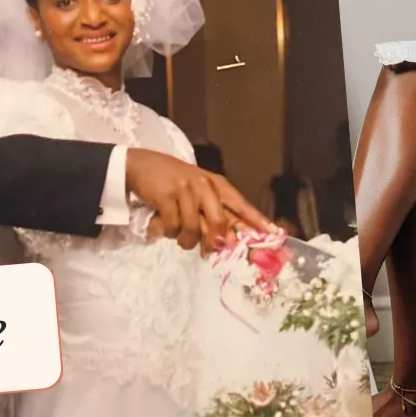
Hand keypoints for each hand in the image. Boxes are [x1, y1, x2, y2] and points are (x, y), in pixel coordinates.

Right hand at [124, 149, 265, 253]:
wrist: (142, 165)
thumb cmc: (173, 181)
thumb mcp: (198, 192)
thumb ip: (212, 213)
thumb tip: (226, 243)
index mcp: (216, 184)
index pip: (241, 204)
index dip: (257, 220)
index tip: (273, 233)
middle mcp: (205, 185)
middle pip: (220, 222)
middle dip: (213, 241)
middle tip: (207, 251)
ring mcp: (186, 189)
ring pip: (194, 229)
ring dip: (185, 241)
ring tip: (179, 237)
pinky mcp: (167, 196)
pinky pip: (173, 227)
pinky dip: (167, 232)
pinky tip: (162, 226)